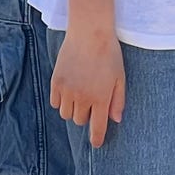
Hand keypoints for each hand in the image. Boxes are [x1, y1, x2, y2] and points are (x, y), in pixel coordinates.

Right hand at [51, 23, 125, 147]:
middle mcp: (83, 98)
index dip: (97, 139)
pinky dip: (60, 100)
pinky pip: (54, 103)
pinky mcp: (55, 83)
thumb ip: (118, 100)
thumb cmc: (108, 53)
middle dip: (86, 114)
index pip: (97, 128)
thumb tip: (116, 120)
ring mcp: (67, 91)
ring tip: (79, 93)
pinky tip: (68, 88)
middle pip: (80, 121)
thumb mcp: (120, 76)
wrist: (90, 31)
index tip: (97, 143)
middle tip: (90, 99)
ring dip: (72, 109)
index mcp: (100, 98)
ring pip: (66, 114)